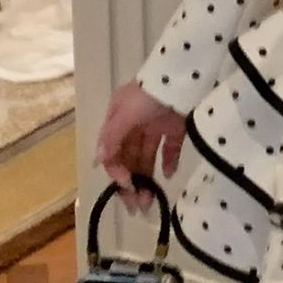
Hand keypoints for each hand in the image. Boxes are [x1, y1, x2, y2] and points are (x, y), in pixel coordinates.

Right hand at [94, 80, 186, 214]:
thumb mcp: (126, 113)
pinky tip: (168, 175)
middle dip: (132, 183)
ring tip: (150, 201)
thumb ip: (112, 137)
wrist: (183, 76)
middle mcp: (134, 124)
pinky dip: (169, 162)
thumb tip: (99, 162)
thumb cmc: (150, 93)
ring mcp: (155, 125)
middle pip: (129, 158)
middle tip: (137, 207)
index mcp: (117, 119)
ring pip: (147, 157)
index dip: (117, 171)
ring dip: (147, 178)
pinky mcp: (176, 127)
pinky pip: (170, 149)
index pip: (112, 152)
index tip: (127, 185)